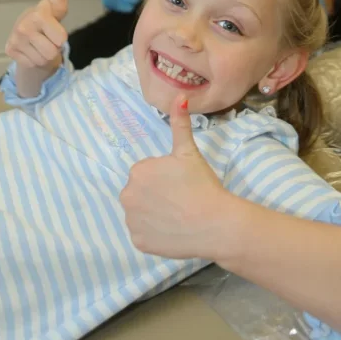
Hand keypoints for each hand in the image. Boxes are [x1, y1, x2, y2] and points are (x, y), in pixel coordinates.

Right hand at [5, 0, 68, 70]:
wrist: (26, 34)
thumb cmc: (46, 19)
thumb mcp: (58, 6)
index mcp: (41, 12)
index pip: (59, 21)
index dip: (59, 5)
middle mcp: (26, 24)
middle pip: (55, 50)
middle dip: (55, 47)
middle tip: (49, 37)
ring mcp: (16, 37)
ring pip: (44, 59)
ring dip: (45, 55)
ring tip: (40, 43)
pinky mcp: (9, 49)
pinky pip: (32, 64)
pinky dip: (34, 60)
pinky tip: (31, 49)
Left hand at [121, 95, 231, 259]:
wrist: (213, 223)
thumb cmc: (200, 184)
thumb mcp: (188, 151)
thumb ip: (180, 123)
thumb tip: (180, 95)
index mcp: (138, 172)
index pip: (146, 173)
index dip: (164, 177)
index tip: (179, 182)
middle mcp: (127, 196)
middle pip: (140, 192)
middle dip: (155, 194)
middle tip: (179, 198)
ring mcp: (132, 222)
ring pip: (140, 213)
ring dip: (153, 213)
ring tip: (177, 214)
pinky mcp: (138, 243)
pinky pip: (143, 234)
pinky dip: (154, 233)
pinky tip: (172, 230)